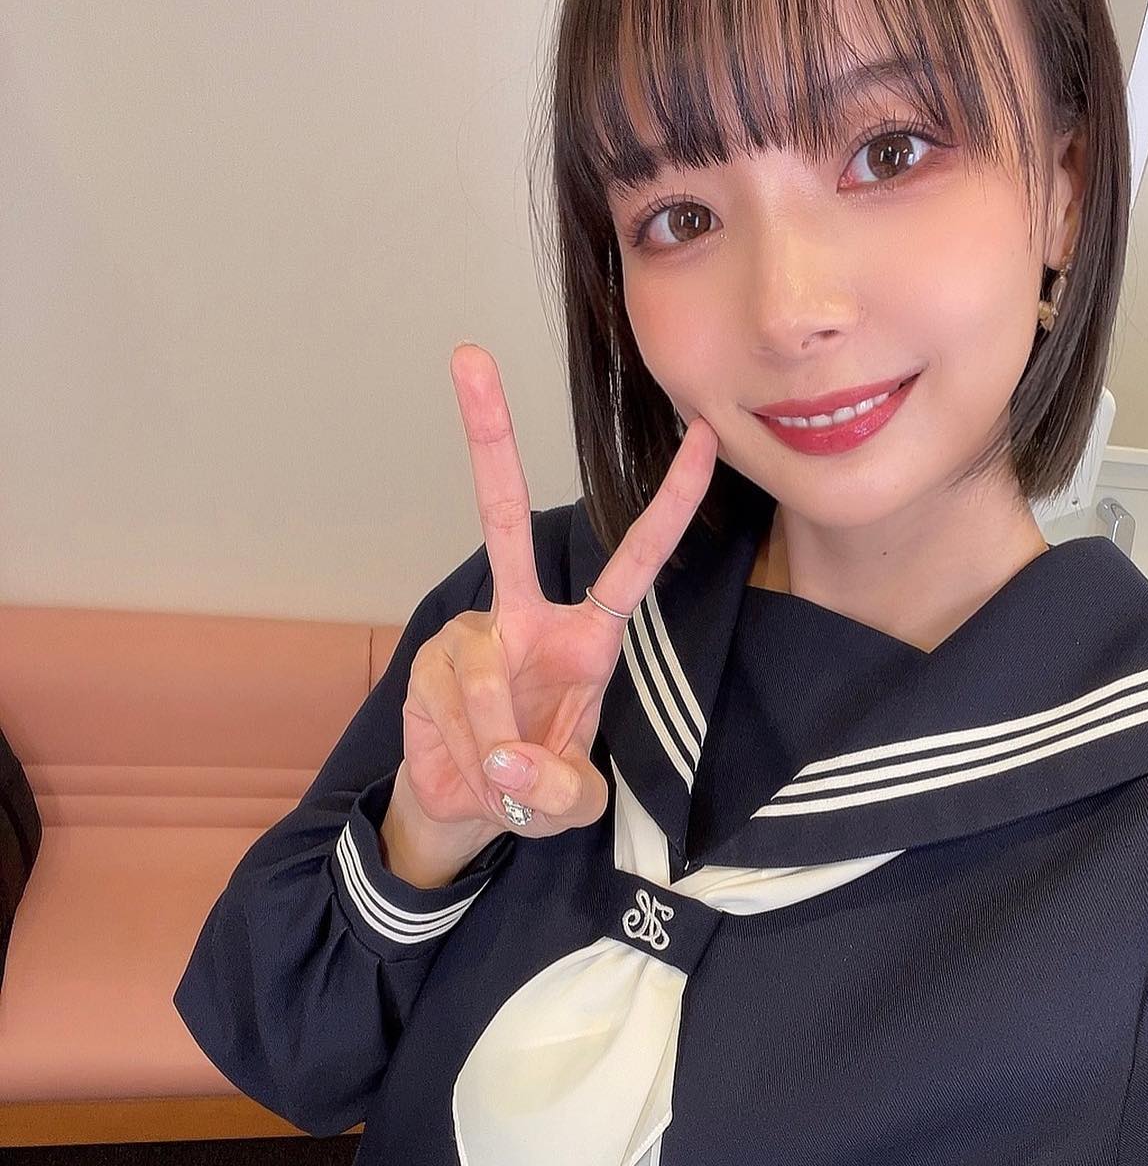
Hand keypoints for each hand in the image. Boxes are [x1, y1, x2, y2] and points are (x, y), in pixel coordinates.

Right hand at [399, 343, 717, 841]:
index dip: (670, 504)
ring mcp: (470, 634)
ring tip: (500, 774)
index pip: (634, 562)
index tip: (705, 437)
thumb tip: (507, 763)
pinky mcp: (424, 661)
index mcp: (584, 639)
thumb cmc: (534, 788)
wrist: (464, 809)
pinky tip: (469, 763)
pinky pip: (450, 699)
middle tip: (469, 356)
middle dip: (487, 438)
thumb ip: (560, 790)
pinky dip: (464, 745)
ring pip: (481, 671)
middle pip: (502, 515)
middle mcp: (525, 618)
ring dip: (494, 735)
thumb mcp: (570, 806)